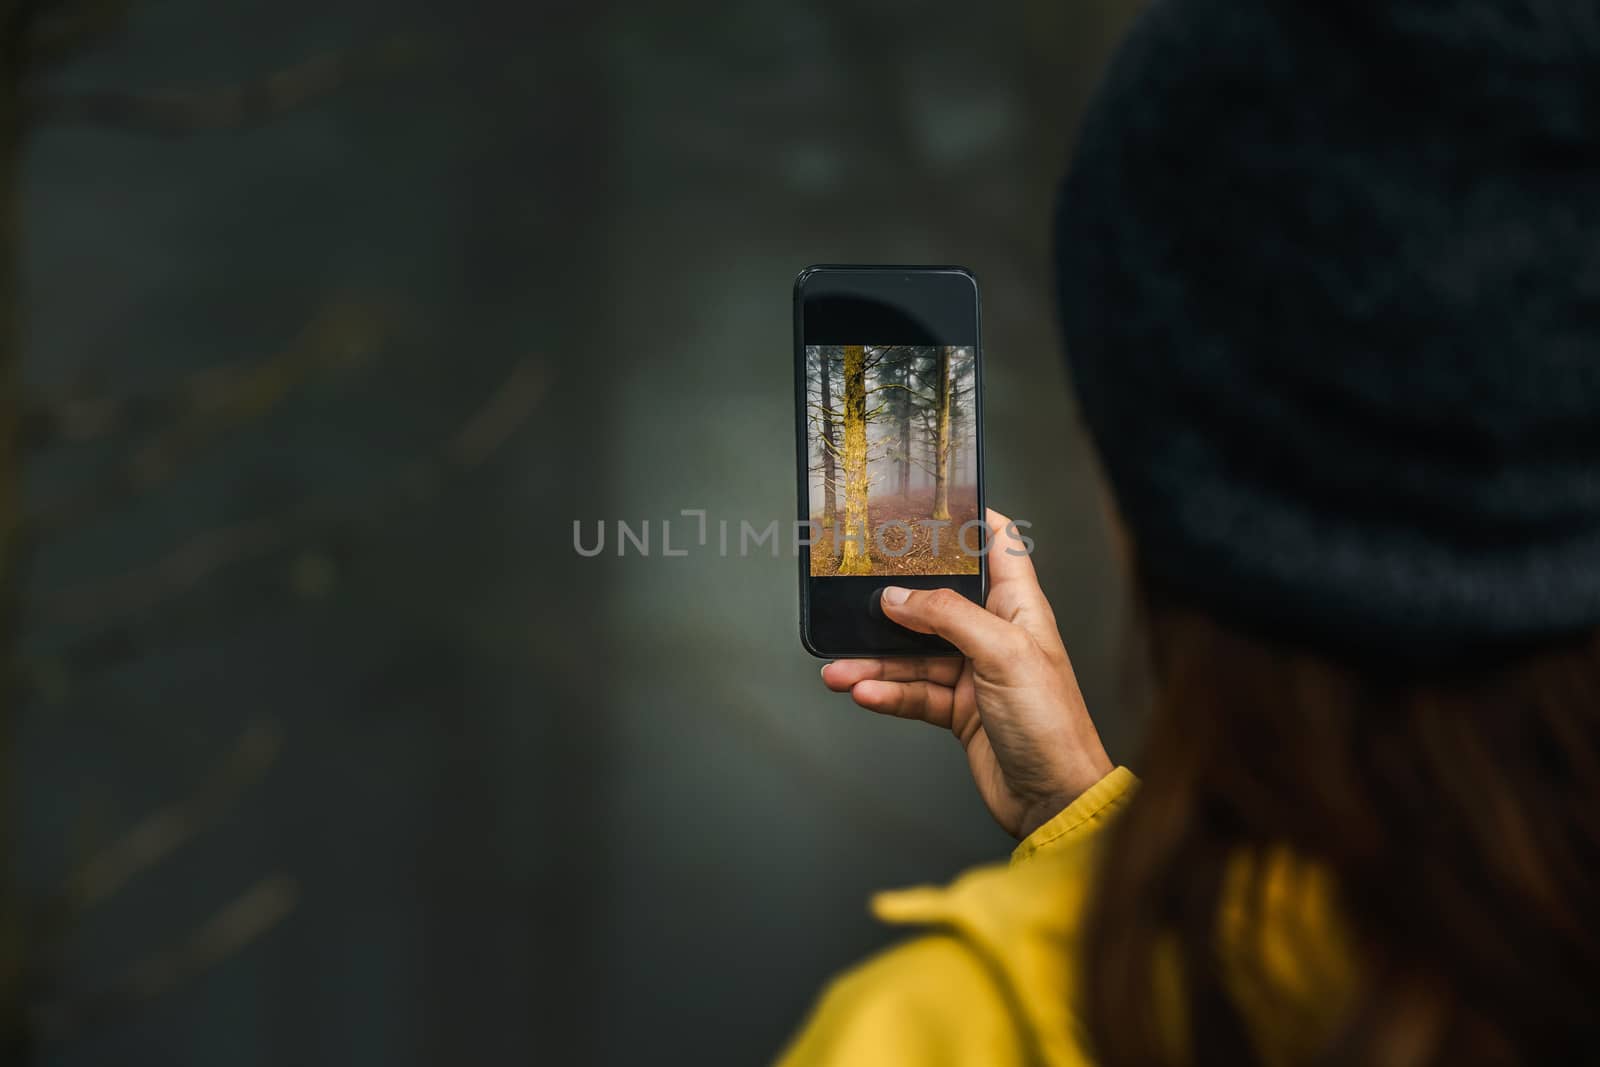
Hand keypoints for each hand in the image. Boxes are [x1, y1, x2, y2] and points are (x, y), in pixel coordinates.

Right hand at [820, 509, 1112, 839]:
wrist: (1056, 800)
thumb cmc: (1052, 725)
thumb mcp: (1002, 654)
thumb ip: (948, 617)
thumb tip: (898, 597)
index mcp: (1020, 607)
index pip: (998, 545)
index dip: (967, 520)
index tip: (927, 504)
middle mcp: (996, 635)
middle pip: (937, 602)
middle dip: (894, 601)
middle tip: (853, 591)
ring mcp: (976, 673)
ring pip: (914, 655)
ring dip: (874, 661)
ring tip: (838, 668)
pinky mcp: (959, 711)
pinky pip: (913, 694)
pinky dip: (886, 693)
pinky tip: (861, 692)